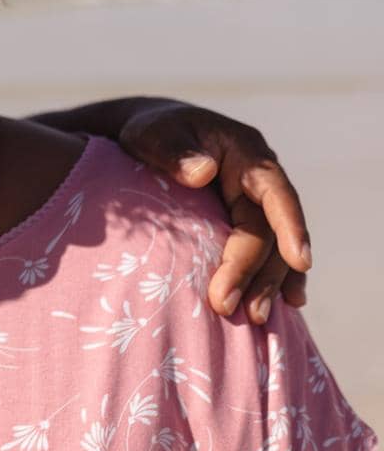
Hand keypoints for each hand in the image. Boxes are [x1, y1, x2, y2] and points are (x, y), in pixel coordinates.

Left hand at [117, 101, 310, 323]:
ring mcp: (255, 204)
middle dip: (256, 271)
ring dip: (265, 283)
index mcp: (245, 154)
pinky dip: (273, 278)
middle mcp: (259, 182)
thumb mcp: (154, 134)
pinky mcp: (245, 222)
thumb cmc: (152, 133)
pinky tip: (283, 306)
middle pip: (269, 231)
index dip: (291, 226)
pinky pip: (267, 253)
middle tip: (228, 306)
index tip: (298, 260)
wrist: (155, 136)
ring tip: (253, 317)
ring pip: (272, 248)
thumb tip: (203, 172)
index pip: (275, 192)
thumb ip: (174, 151)